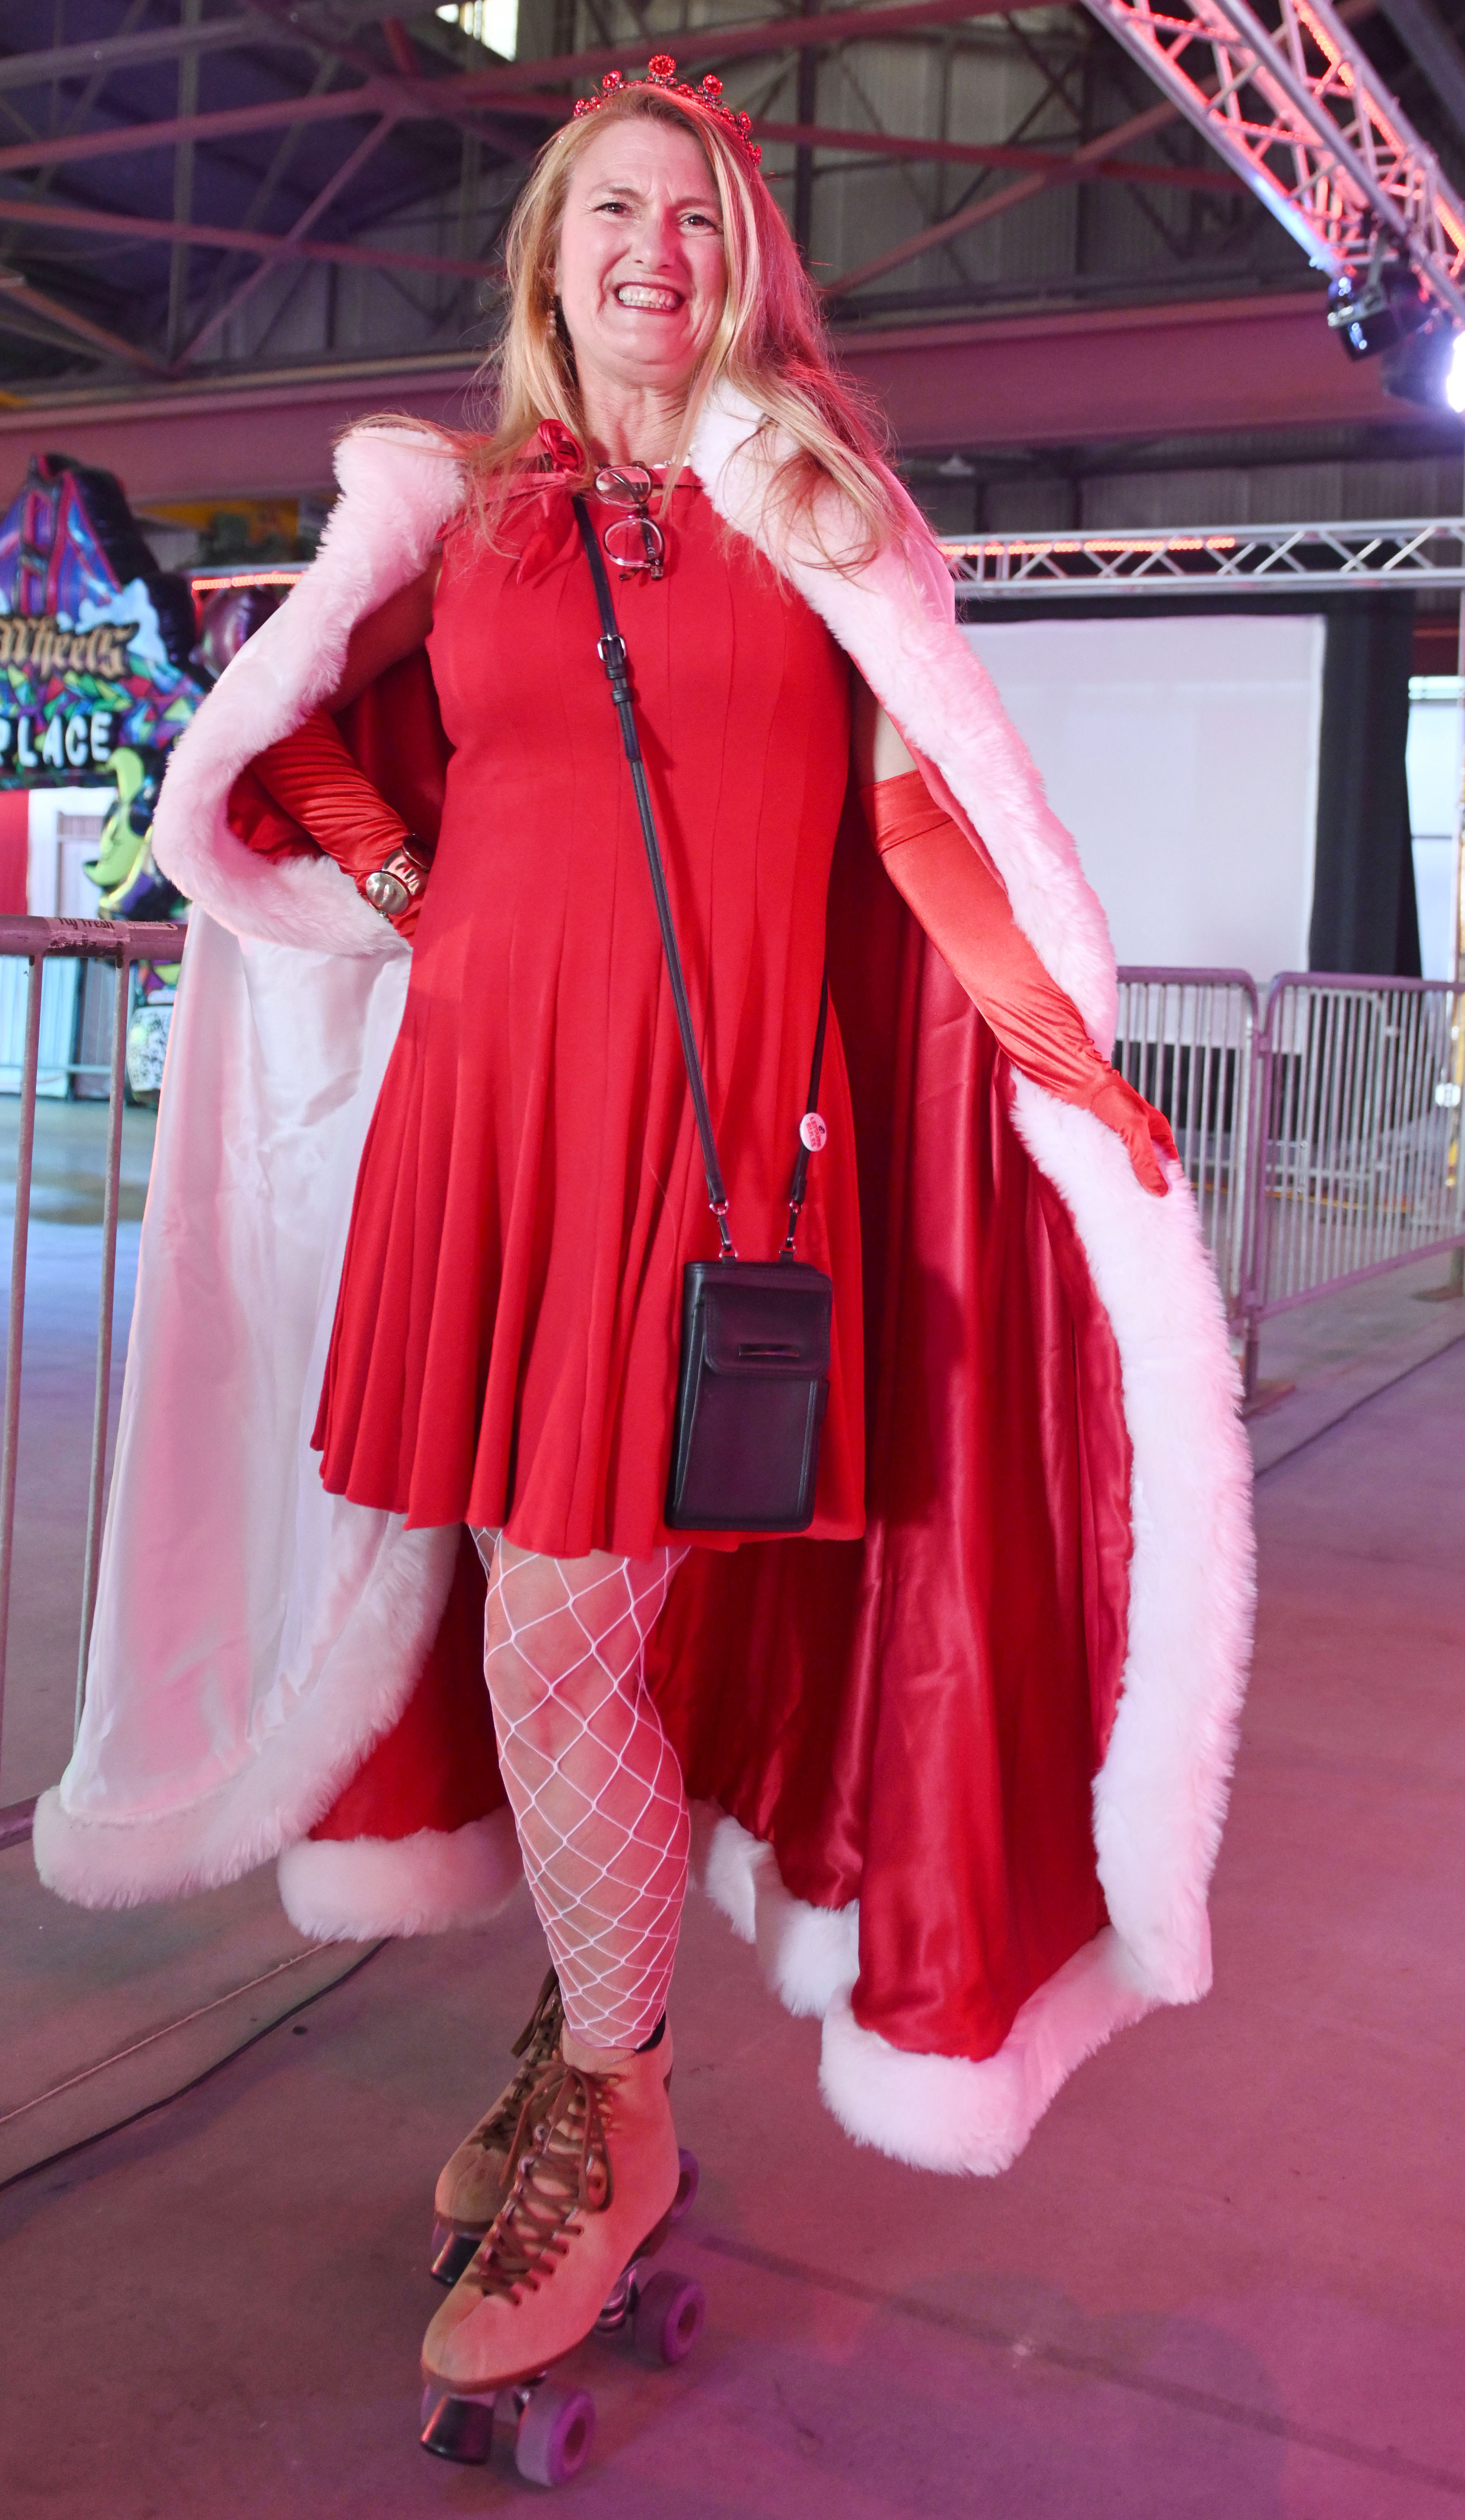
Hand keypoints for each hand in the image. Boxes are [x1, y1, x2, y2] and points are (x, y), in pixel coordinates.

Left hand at [1088, 1073, 1178, 1197]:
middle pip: (1148, 1166)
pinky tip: (1102, 1185)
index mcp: (1157, 1129)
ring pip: (1127, 1165)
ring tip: (1121, 1203)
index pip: (1169, 1162)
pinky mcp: (1102, 1139)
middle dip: (1145, 1185)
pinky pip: (1108, 1160)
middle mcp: (1141, 1134)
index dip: (1167, 1182)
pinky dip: (1107, 1172)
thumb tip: (1160, 1191)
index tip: (1163, 1205)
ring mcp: (1121, 1137)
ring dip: (1124, 1180)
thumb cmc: (1110, 1096)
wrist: (1077, 1079)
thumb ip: (1145, 1160)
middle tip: (1140, 1209)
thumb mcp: (1133, 1130)